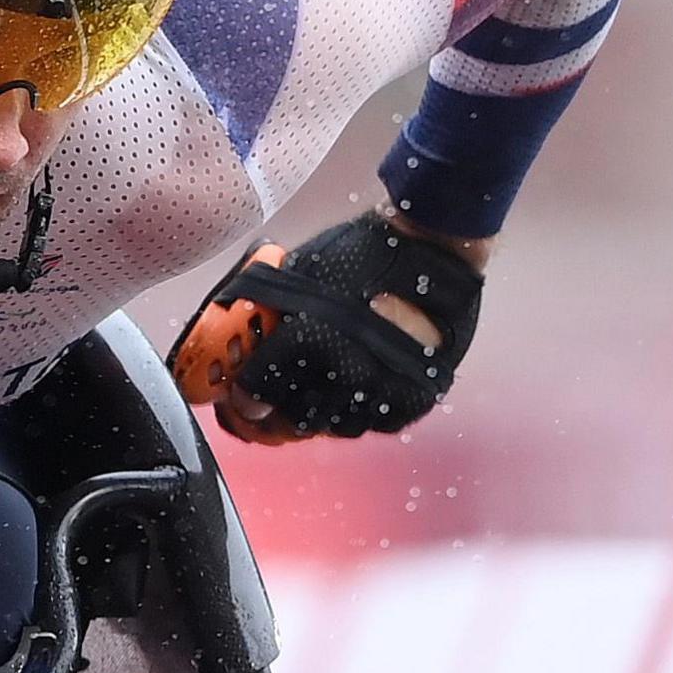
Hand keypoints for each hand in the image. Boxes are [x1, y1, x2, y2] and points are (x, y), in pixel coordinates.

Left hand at [178, 212, 483, 441]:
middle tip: (278, 399)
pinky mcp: (414, 398)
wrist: (435, 245)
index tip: (242, 396)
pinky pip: (379, 422)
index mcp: (305, 343)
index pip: (256, 393)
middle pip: (294, 418)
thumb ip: (269, 304)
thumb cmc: (363, 249)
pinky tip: (359, 390)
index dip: (244, 397)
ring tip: (321, 391)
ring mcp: (382, 391)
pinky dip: (364, 411)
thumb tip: (237, 319)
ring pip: (337, 426)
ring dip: (323, 412)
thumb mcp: (300, 267)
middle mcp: (342, 376)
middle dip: (281, 409)